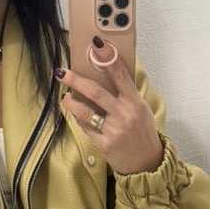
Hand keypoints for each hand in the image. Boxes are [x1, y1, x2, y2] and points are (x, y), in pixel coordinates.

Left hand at [56, 41, 163, 174]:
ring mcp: (113, 130)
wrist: (146, 163)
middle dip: (76, 80)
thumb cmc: (142, 133)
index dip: (108, 59)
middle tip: (63, 72)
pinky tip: (75, 112)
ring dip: (71, 101)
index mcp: (136, 103)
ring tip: (65, 95)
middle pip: (96, 92)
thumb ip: (126, 94)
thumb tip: (107, 73)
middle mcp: (124, 115)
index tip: (96, 45)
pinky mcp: (103, 144)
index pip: (121, 76)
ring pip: (85, 110)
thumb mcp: (141, 110)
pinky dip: (78, 117)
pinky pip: (85, 126)